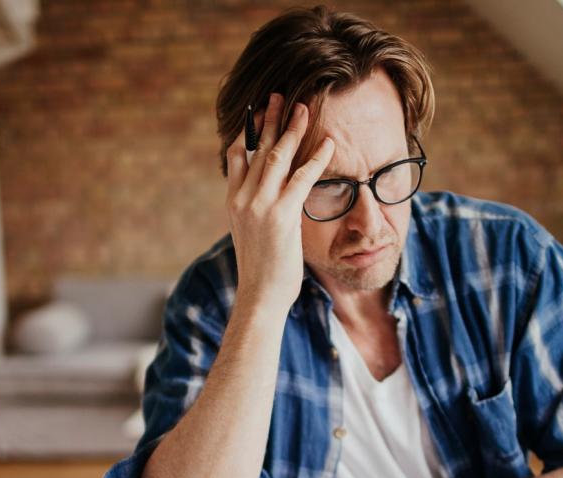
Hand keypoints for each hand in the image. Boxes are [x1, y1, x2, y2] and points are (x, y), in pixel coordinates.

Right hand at [224, 93, 334, 316]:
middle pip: (257, 148)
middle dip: (271, 119)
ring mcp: (260, 205)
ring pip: (277, 156)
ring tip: (305, 108)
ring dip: (293, 129)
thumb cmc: (261, 271)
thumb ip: (256, 210)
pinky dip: (318, 158)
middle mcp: (243, 198)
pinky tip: (330, 143)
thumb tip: (269, 198)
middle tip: (280, 96)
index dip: (248, 130)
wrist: (259, 296)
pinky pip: (302, 178)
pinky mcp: (281, 215)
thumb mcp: (251, 234)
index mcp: (233, 201)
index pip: (237, 155)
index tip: (258, 111)